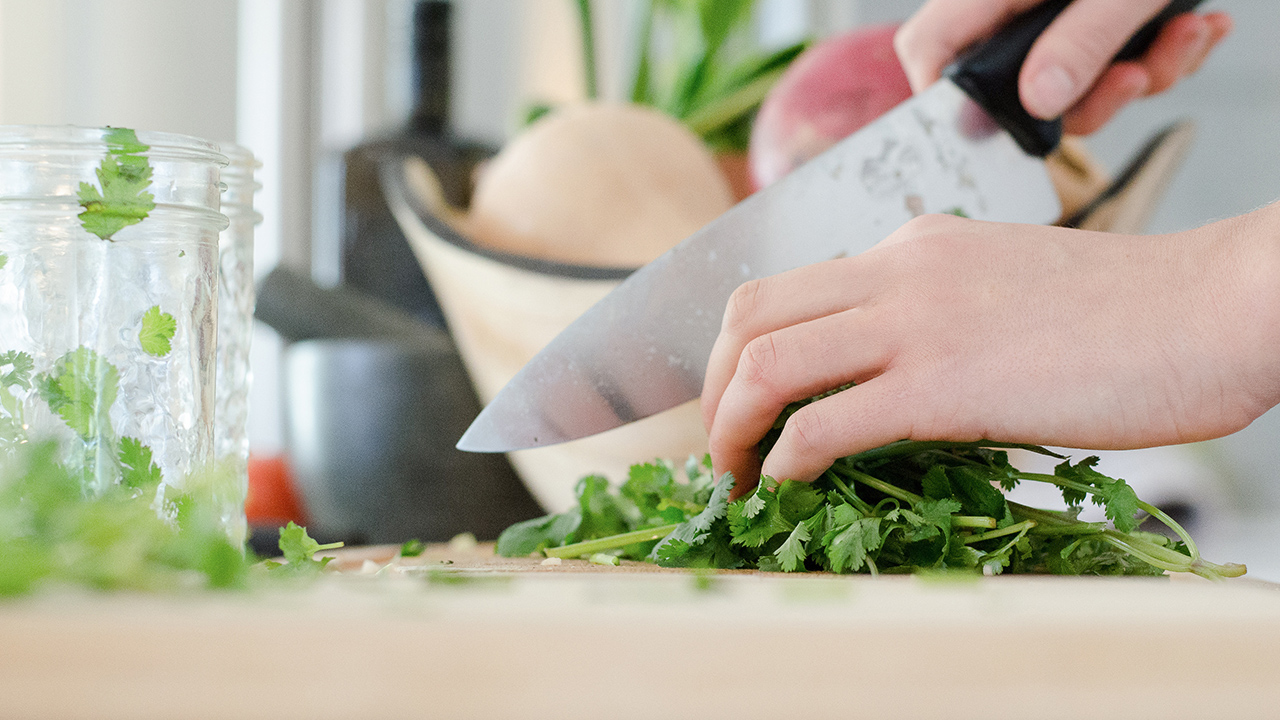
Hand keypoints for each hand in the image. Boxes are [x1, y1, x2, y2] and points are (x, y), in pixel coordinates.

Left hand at [701, 206, 1279, 490]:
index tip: (739, 404)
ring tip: (733, 477)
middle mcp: (898, 270)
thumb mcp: (1004, 288)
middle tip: (719, 444)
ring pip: (767, 362)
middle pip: (749, 314)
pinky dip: (785, 460)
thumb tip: (884, 381)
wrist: (1212, 310)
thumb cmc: (1127, 316)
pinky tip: (788, 485)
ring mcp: (917, 322)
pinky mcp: (944, 384)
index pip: (786, 286)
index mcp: (912, 247)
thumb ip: (935, 315)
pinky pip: (825, 423)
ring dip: (729, 427)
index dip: (738, 350)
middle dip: (711, 387)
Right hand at [894, 0, 1232, 133]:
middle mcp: (1014, 5)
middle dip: (1094, 97)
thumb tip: (1040, 103)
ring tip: (1186, 33)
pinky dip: (1161, 52)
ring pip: (1077, 81)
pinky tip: (1196, 26)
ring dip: (1145, 72)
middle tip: (1136, 76)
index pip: (931, 48)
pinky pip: (1115, 60)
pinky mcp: (1093, 16)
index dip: (946, 101)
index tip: (994, 131)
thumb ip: (1082, 40)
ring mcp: (1055, 12)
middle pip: (1018, 86)